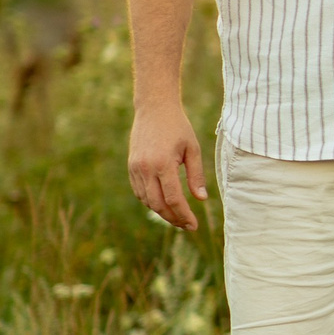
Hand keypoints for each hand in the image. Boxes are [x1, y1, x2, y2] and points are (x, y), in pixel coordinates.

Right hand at [128, 100, 207, 230]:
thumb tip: (201, 199)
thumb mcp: (193, 149)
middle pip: (158, 204)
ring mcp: (135, 168)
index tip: (194, 225)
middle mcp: (146, 168)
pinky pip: (139, 191)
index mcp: (163, 164)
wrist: (154, 109)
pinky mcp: (131, 166)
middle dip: (173, 218)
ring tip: (178, 217)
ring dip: (161, 211)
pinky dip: (151, 201)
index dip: (184, 215)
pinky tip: (164, 203)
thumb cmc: (178, 127)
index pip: (173, 199)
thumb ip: (196, 175)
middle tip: (187, 225)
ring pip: (147, 200)